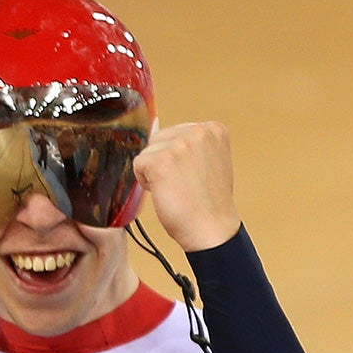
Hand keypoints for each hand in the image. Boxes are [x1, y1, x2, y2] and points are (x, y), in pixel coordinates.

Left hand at [134, 121, 240, 251]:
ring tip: (179, 190)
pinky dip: (147, 184)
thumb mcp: (207, 162)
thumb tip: (152, 121)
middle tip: (186, 186)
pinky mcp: (161, 161)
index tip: (195, 176)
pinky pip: (138, 166)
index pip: (177, 134)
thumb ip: (187, 142)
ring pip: (148, 152)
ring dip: (156, 174)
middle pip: (160, 139)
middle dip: (166, 163)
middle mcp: (198, 131)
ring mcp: (180, 145)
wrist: (212, 232)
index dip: (180, 159)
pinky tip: (168, 194)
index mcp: (214, 129)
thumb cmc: (209, 203)